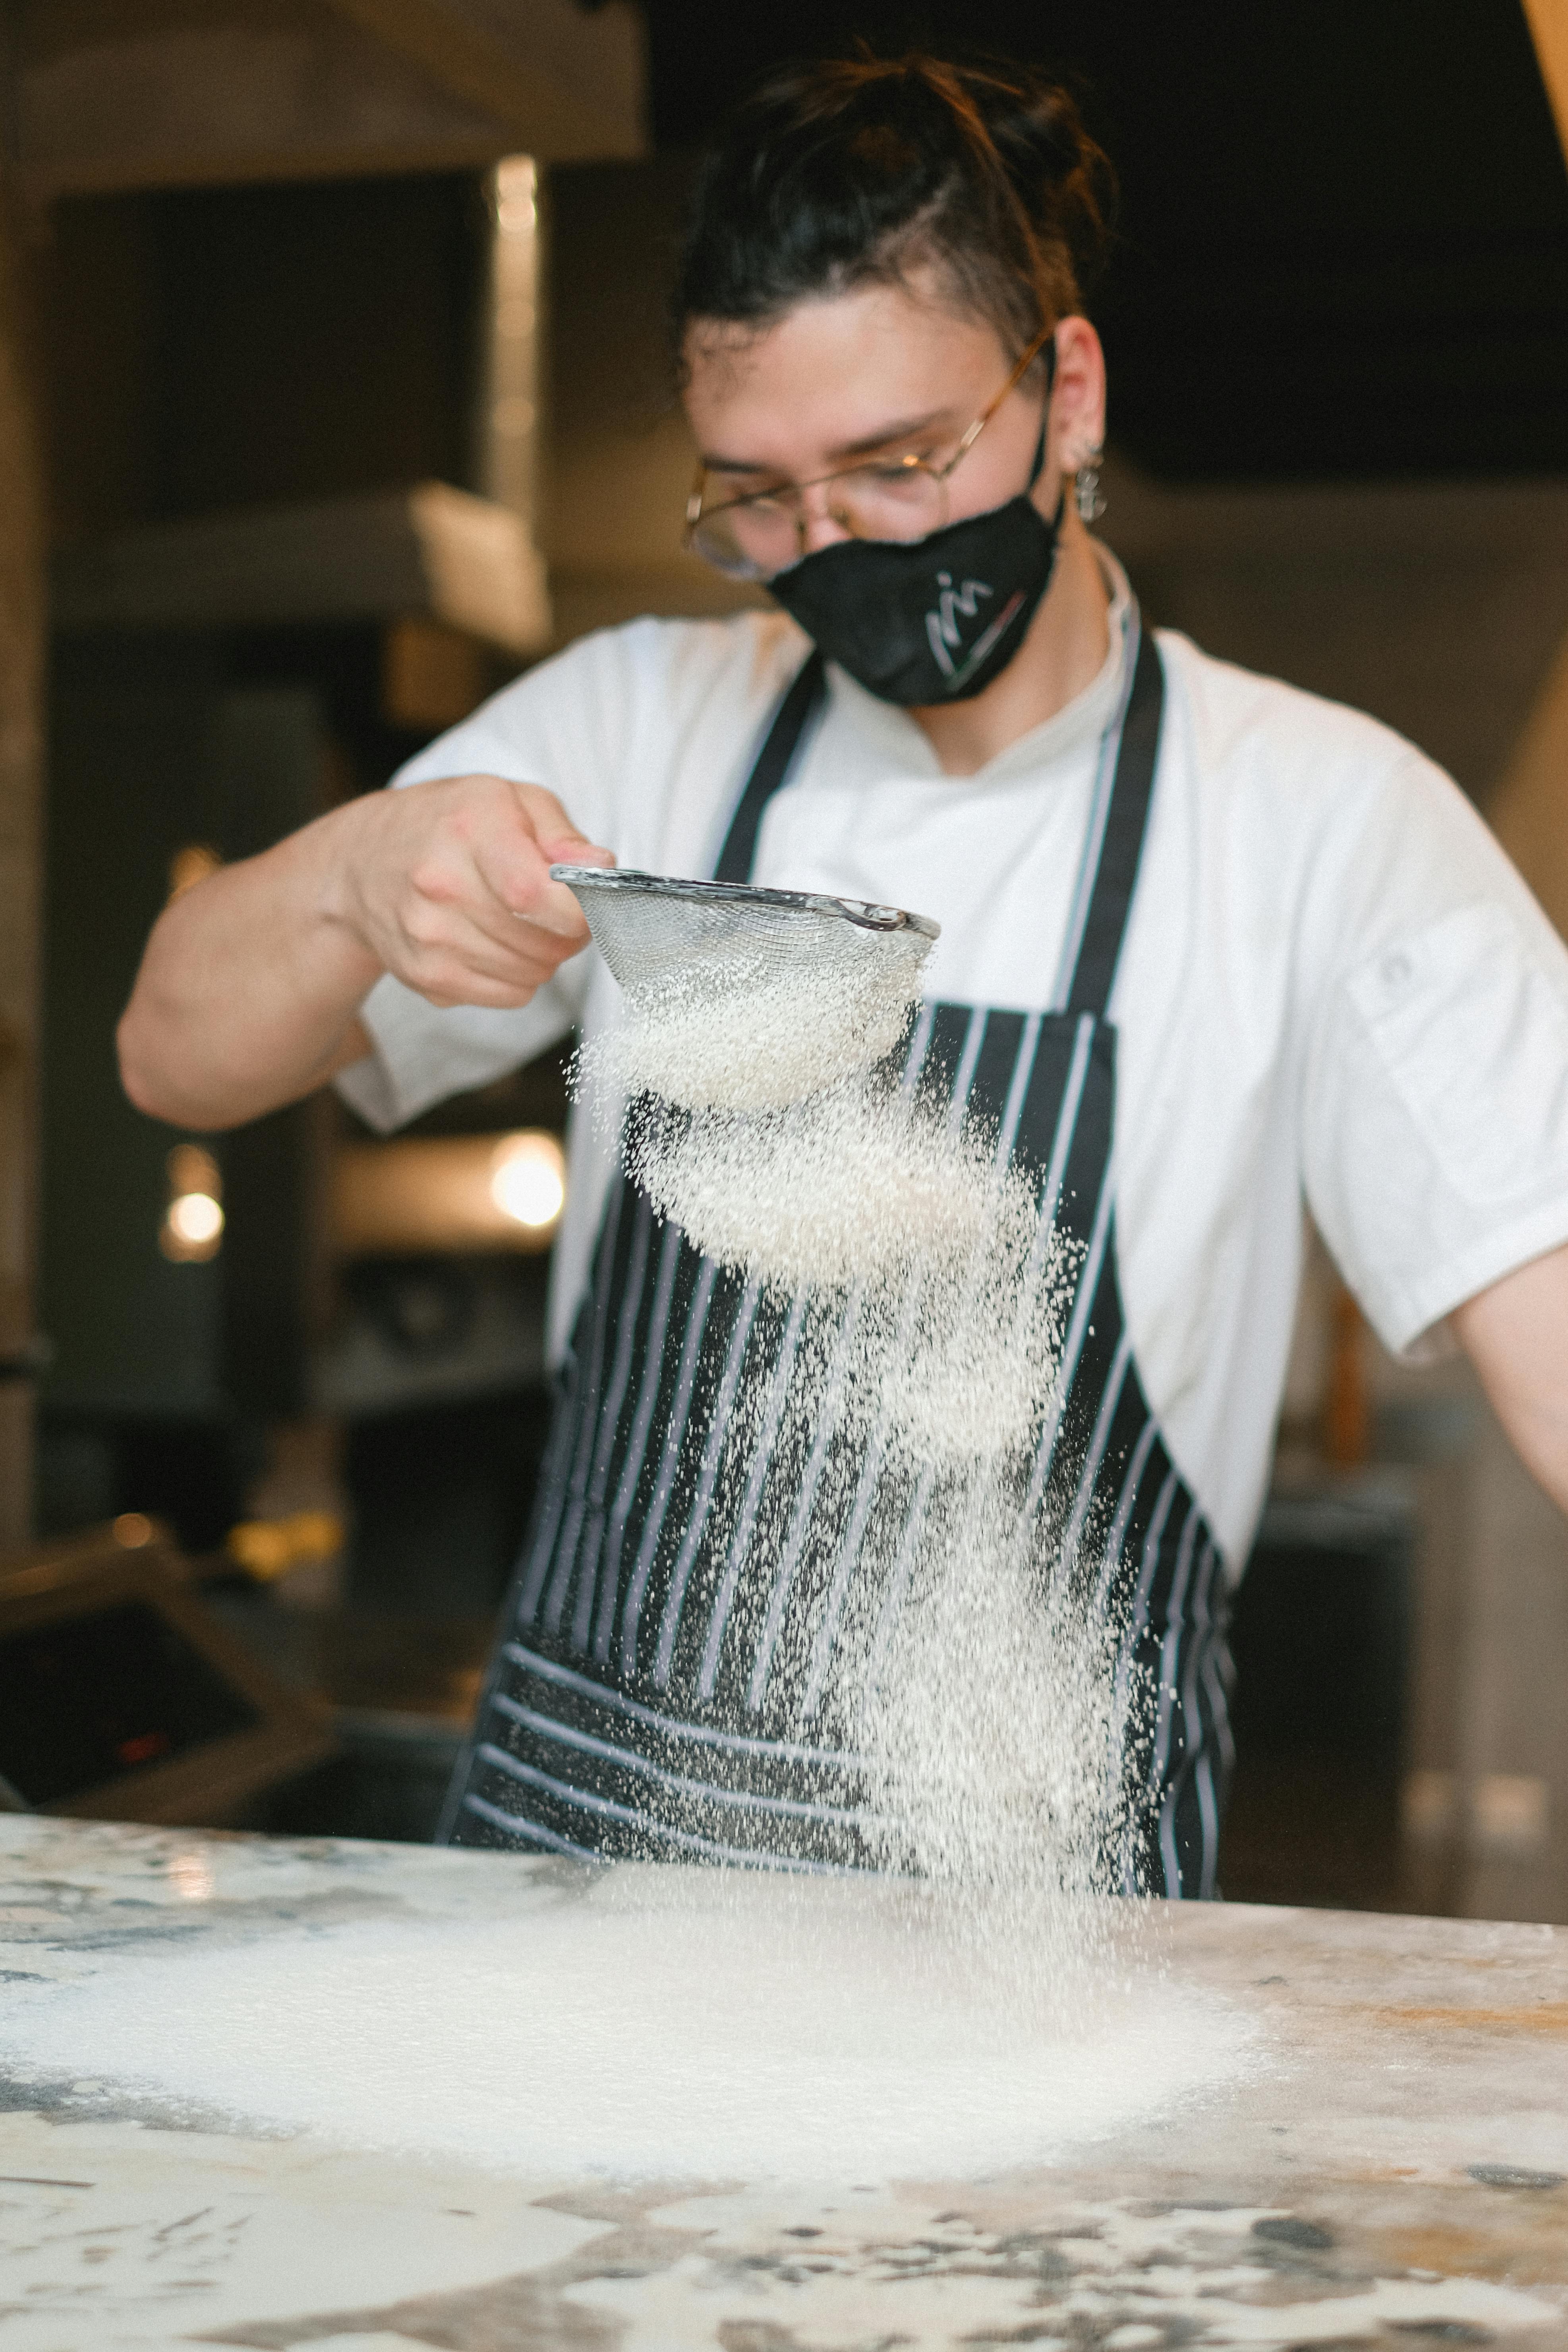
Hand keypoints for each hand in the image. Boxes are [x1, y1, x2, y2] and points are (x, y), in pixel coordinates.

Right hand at [334, 774, 613, 1008]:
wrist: (362, 864)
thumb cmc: (449, 824)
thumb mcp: (511, 800)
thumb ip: (562, 835)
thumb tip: (600, 870)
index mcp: (467, 831)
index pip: (535, 894)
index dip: (578, 910)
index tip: (584, 903)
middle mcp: (440, 887)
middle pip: (544, 942)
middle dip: (567, 932)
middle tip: (552, 907)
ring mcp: (429, 939)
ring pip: (533, 974)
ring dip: (543, 954)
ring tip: (518, 921)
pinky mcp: (427, 978)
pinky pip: (509, 995)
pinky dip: (517, 976)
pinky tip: (493, 942)